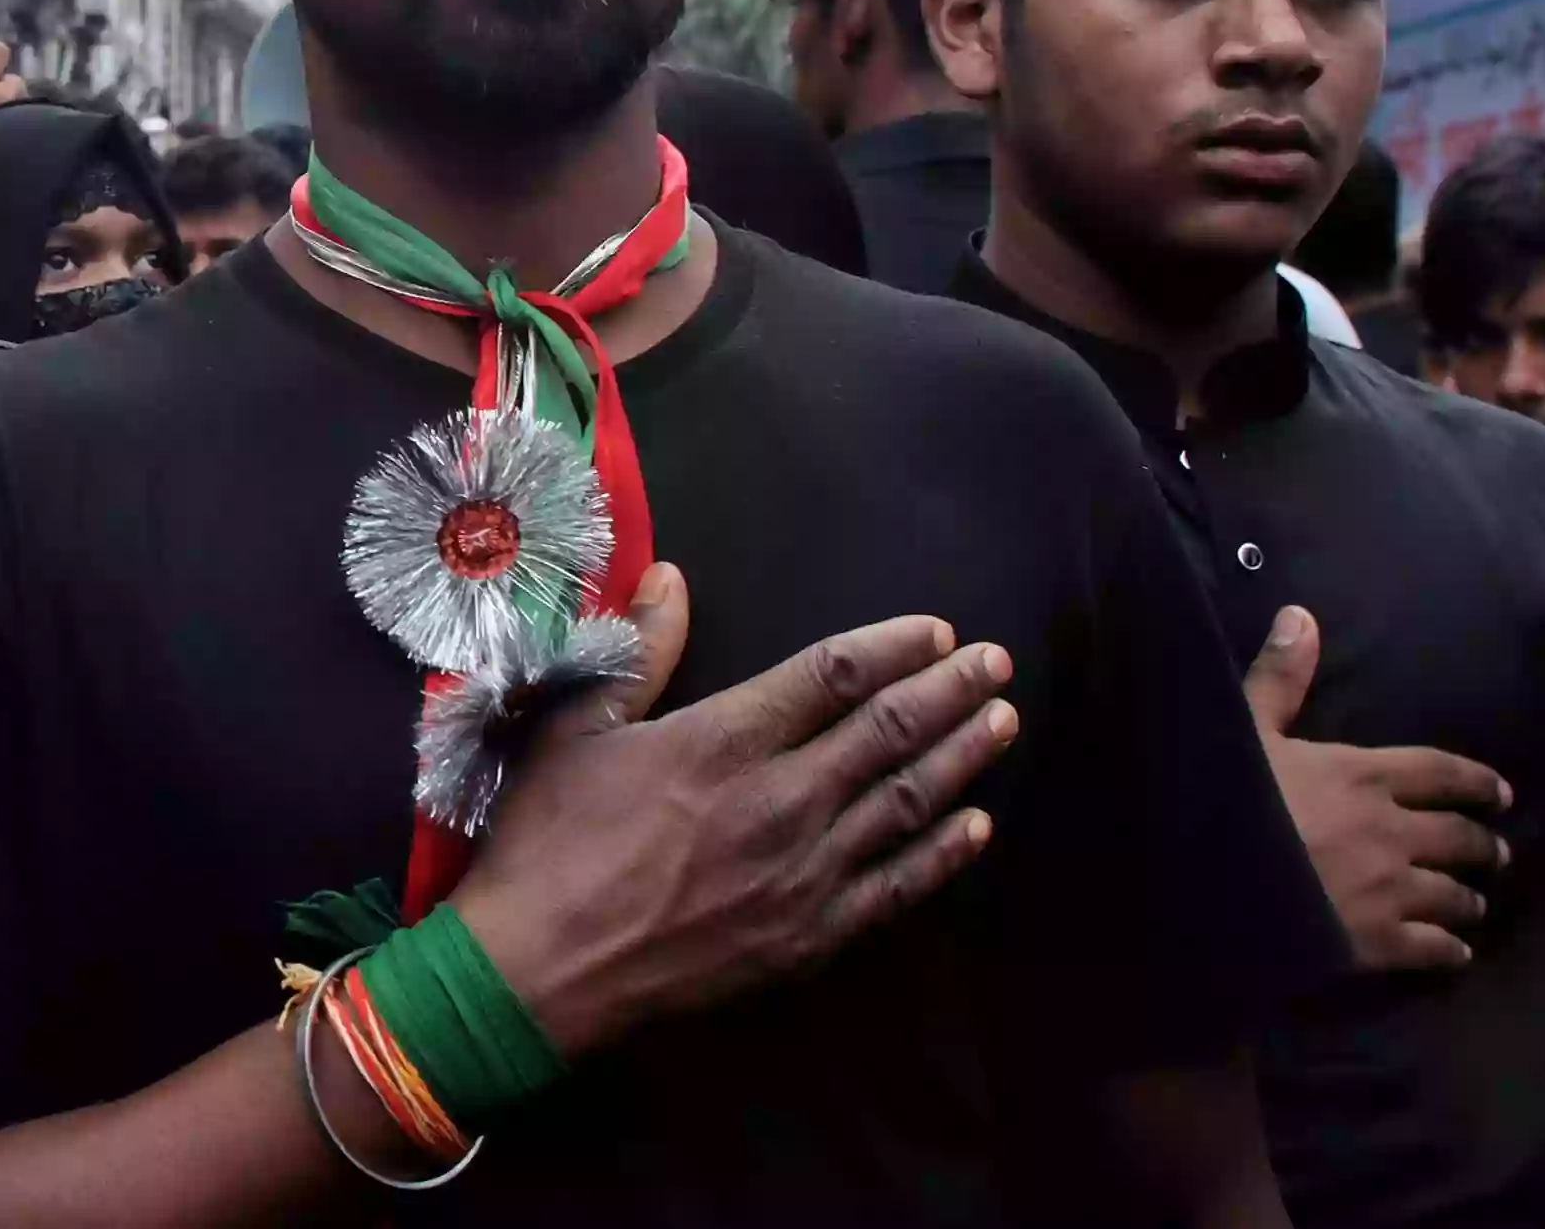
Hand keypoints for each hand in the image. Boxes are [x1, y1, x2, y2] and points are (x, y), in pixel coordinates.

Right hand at [452, 563, 1021, 1059]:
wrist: (542, 967)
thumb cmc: (550, 838)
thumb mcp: (576, 726)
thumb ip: (639, 651)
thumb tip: (671, 576)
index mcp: (724, 739)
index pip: (832, 675)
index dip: (892, 647)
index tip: (936, 631)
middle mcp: (781, 798)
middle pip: (888, 732)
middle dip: (949, 692)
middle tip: (996, 664)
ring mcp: (804, 871)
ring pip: (906, 802)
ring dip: (962, 758)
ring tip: (1002, 723)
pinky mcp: (809, 934)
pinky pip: (896, 885)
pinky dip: (942, 853)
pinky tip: (975, 826)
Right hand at [1244, 607, 1505, 969]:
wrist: (1208, 880)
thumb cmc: (1224, 799)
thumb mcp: (1244, 728)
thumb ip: (1279, 679)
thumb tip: (1302, 614)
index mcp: (1364, 775)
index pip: (1440, 772)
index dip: (1476, 781)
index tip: (1501, 793)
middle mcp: (1392, 832)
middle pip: (1458, 837)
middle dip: (1483, 844)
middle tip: (1496, 850)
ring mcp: (1389, 891)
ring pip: (1452, 895)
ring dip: (1469, 899)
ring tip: (1477, 904)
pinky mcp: (1374, 942)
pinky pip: (1429, 948)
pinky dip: (1449, 950)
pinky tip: (1457, 954)